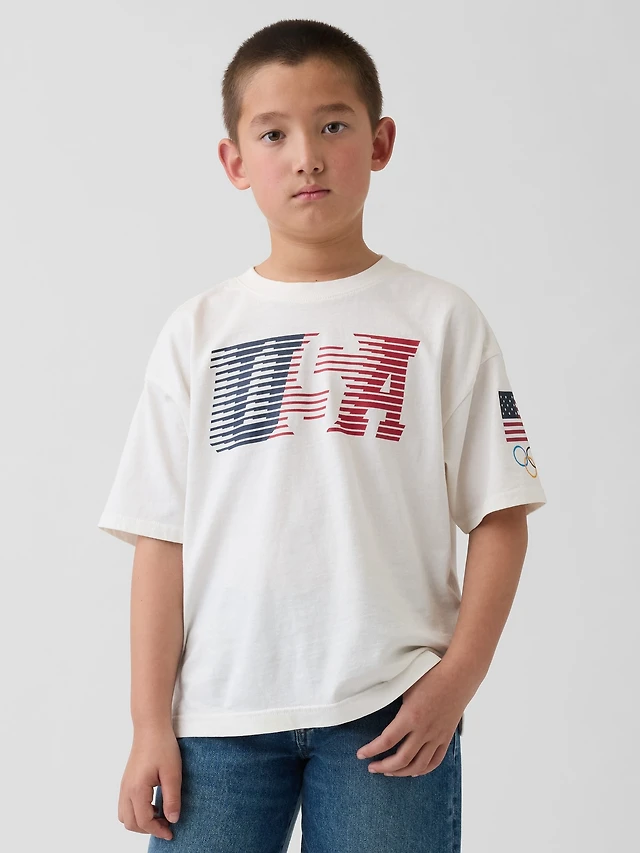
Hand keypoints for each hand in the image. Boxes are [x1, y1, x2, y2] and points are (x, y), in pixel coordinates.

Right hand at [118, 726, 181, 841]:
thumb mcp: (173, 773)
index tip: (171, 832)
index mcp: (137, 789)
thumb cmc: (162, 746)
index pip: (144, 821)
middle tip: (166, 825)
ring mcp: (124, 785)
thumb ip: (172, 798)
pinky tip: (153, 804)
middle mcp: (126, 790)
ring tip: (159, 815)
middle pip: (131, 823)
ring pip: (125, 816)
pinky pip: (125, 805)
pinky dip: (136, 812)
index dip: (158, 830)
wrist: (151, 727)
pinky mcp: (126, 781)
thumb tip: (172, 819)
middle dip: (148, 829)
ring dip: (140, 821)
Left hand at [355, 661, 469, 776]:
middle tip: (372, 767)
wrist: (458, 676)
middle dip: (383, 767)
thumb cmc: (431, 677)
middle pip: (401, 759)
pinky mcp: (446, 737)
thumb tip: (374, 706)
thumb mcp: (406, 686)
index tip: (361, 754)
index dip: (371, 750)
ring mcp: (437, 736)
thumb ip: (392, 701)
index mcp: (410, 716)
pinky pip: (435, 761)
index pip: (387, 741)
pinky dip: (423, 770)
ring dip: (401, 772)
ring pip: (418, 765)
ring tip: (388, 772)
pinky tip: (413, 772)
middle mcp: (424, 730)